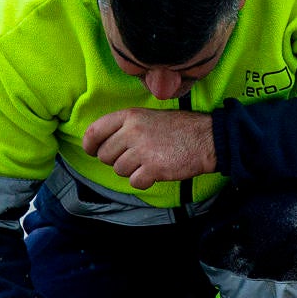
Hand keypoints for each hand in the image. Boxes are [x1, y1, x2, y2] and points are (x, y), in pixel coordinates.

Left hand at [83, 109, 216, 189]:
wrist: (207, 138)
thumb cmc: (179, 127)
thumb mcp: (149, 116)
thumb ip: (126, 126)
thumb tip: (105, 142)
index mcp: (130, 116)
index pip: (95, 131)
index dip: (89, 144)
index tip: (91, 150)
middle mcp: (133, 131)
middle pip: (104, 155)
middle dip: (115, 160)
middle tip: (133, 157)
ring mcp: (143, 150)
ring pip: (118, 170)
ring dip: (131, 171)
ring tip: (148, 162)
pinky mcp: (153, 168)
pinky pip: (134, 182)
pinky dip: (143, 181)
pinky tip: (154, 172)